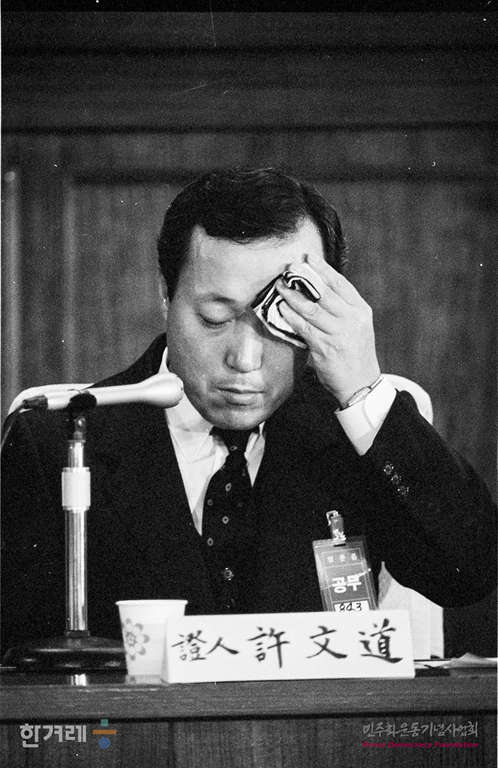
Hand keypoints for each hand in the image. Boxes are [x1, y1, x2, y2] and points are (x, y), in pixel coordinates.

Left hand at [276, 254, 380, 405]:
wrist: (361, 384)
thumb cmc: (355, 353)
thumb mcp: (357, 326)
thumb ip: (342, 309)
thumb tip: (317, 290)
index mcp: (361, 311)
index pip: (341, 284)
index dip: (323, 269)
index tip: (308, 257)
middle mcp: (352, 320)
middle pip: (325, 293)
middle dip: (305, 278)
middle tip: (289, 268)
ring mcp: (339, 334)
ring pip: (312, 309)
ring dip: (293, 297)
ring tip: (280, 287)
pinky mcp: (325, 348)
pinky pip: (304, 328)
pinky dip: (292, 317)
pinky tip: (282, 309)